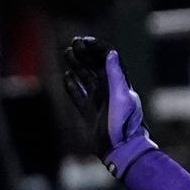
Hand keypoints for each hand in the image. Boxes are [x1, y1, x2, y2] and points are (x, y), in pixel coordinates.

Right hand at [60, 36, 154, 176]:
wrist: (120, 149)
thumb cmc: (123, 124)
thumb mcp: (121, 97)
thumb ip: (115, 76)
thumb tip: (111, 53)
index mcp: (119, 84)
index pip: (107, 60)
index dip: (96, 49)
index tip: (83, 41)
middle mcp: (109, 91)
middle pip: (96, 66)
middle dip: (85, 54)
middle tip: (73, 43)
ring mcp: (99, 101)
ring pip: (86, 78)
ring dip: (77, 65)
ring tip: (67, 53)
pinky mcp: (90, 113)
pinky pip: (79, 96)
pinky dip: (72, 85)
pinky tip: (66, 77)